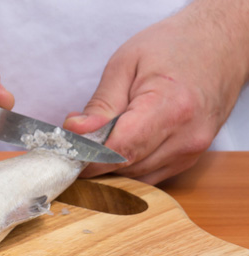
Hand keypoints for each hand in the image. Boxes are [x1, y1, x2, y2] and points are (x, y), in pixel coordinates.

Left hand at [63, 0, 248, 184]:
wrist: (221, 45)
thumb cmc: (174, 47)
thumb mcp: (126, 64)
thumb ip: (101, 104)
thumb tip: (75, 133)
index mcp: (169, 108)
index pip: (118, 151)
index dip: (86, 158)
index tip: (65, 153)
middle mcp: (185, 137)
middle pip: (125, 168)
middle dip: (93, 162)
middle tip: (72, 146)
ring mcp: (190, 151)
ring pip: (135, 178)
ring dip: (109, 167)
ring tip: (95, 142)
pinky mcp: (188, 159)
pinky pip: (148, 176)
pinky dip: (127, 167)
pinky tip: (116, 149)